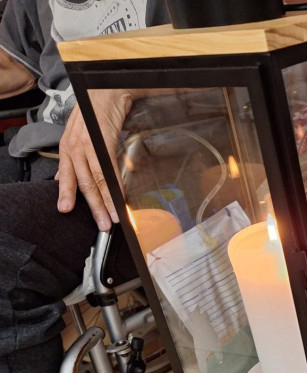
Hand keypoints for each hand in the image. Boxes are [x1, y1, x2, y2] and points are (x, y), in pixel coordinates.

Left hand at [56, 90, 133, 230]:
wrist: (106, 91)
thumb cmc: (94, 112)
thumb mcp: (77, 136)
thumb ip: (71, 160)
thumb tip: (63, 178)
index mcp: (67, 147)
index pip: (67, 176)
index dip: (66, 195)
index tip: (66, 211)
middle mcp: (75, 147)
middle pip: (83, 183)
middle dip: (93, 207)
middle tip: (101, 224)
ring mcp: (89, 145)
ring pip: (96, 180)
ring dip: (106, 202)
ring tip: (113, 217)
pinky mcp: (105, 141)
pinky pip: (110, 169)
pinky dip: (116, 186)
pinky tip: (120, 198)